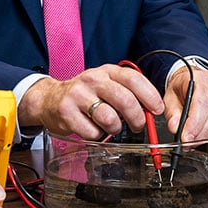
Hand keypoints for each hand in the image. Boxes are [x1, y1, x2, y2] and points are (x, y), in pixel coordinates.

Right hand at [19, 64, 163, 138]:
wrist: (50, 98)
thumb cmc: (85, 94)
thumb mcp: (106, 85)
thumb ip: (128, 93)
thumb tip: (152, 110)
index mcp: (106, 71)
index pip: (134, 79)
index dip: (150, 96)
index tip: (157, 110)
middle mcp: (92, 79)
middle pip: (125, 100)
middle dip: (137, 119)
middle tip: (137, 126)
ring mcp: (78, 95)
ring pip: (110, 119)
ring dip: (115, 129)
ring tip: (111, 127)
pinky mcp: (66, 112)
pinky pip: (92, 132)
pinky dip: (97, 136)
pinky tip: (92, 128)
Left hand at [164, 66, 207, 140]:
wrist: (194, 80)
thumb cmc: (184, 89)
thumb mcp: (170, 98)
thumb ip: (172, 114)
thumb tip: (175, 127)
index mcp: (200, 79)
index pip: (201, 103)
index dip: (194, 124)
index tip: (186, 138)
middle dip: (203, 133)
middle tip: (191, 141)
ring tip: (204, 133)